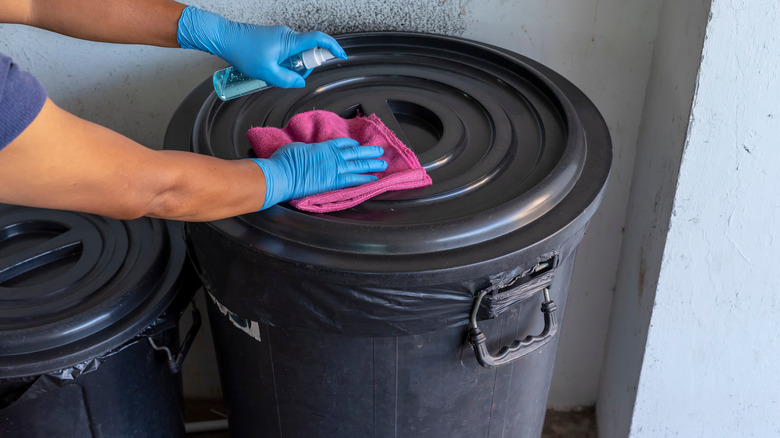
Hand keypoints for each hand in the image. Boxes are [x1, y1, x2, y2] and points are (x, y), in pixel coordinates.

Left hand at [176, 6, 346, 87]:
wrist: (224, 38)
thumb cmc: (243, 51)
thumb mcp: (267, 73)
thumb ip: (287, 80)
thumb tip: (299, 82)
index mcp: (290, 41)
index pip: (319, 40)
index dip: (333, 47)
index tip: (341, 56)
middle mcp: (288, 35)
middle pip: (307, 52)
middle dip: (302, 67)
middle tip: (288, 77)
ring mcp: (280, 36)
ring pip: (295, 54)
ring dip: (290, 66)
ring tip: (271, 73)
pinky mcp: (273, 39)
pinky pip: (286, 52)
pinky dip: (283, 62)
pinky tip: (268, 68)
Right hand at [250, 138, 386, 209]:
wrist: (282, 175)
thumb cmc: (284, 161)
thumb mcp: (298, 148)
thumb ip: (309, 150)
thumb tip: (311, 152)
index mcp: (323, 147)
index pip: (342, 143)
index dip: (352, 144)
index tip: (357, 144)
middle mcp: (332, 157)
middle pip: (355, 153)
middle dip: (369, 152)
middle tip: (379, 151)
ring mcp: (335, 170)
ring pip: (359, 165)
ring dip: (372, 164)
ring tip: (383, 164)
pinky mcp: (334, 183)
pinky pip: (354, 180)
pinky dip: (365, 179)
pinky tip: (374, 179)